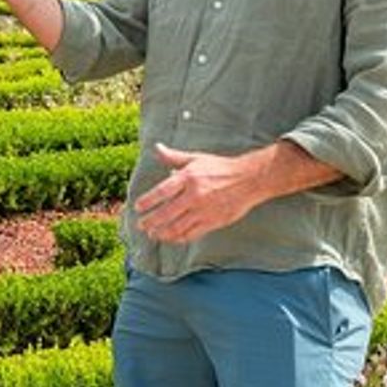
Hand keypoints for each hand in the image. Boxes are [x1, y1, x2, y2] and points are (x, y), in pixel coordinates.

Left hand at [132, 144, 265, 243]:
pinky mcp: (213, 222)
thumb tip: (157, 148)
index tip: (138, 208)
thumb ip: (174, 157)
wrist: (248, 179)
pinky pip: (191, 234)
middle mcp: (194, 195)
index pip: (162, 191)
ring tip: (153, 234)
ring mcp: (204, 210)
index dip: (148, 201)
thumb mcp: (196, 158)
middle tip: (141, 225)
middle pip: (167, 212)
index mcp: (188, 177)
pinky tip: (171, 238)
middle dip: (151, 221)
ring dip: (162, 232)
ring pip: (177, 226)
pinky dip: (178, 238)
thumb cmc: (220, 167)